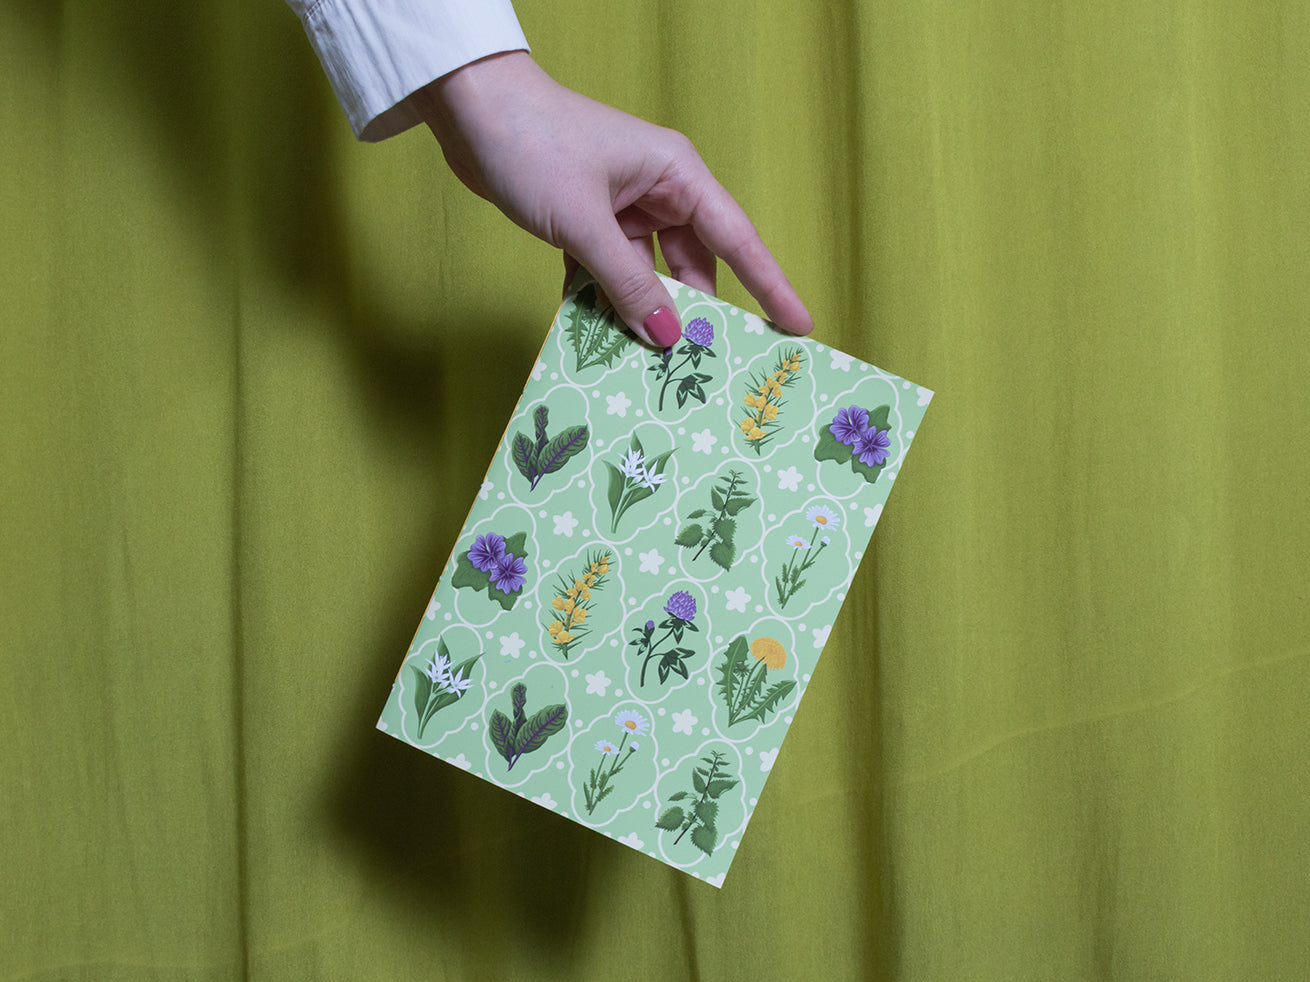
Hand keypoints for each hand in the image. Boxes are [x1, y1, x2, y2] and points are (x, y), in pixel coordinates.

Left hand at [410, 51, 812, 346]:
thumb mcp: (583, 221)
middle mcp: (658, 189)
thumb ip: (626, 281)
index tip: (798, 325)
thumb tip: (665, 333)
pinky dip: (603, 298)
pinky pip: (610, 270)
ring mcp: (622, 206)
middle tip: (700, 365)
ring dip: (640, 311)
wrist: (468, 107)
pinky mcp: (588, 219)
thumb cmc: (532, 144)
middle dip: (692, 312)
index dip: (771, 285)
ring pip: (647, 273)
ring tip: (642, 360)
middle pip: (692, 265)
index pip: (737, 239)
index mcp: (676, 174)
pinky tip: (595, 332)